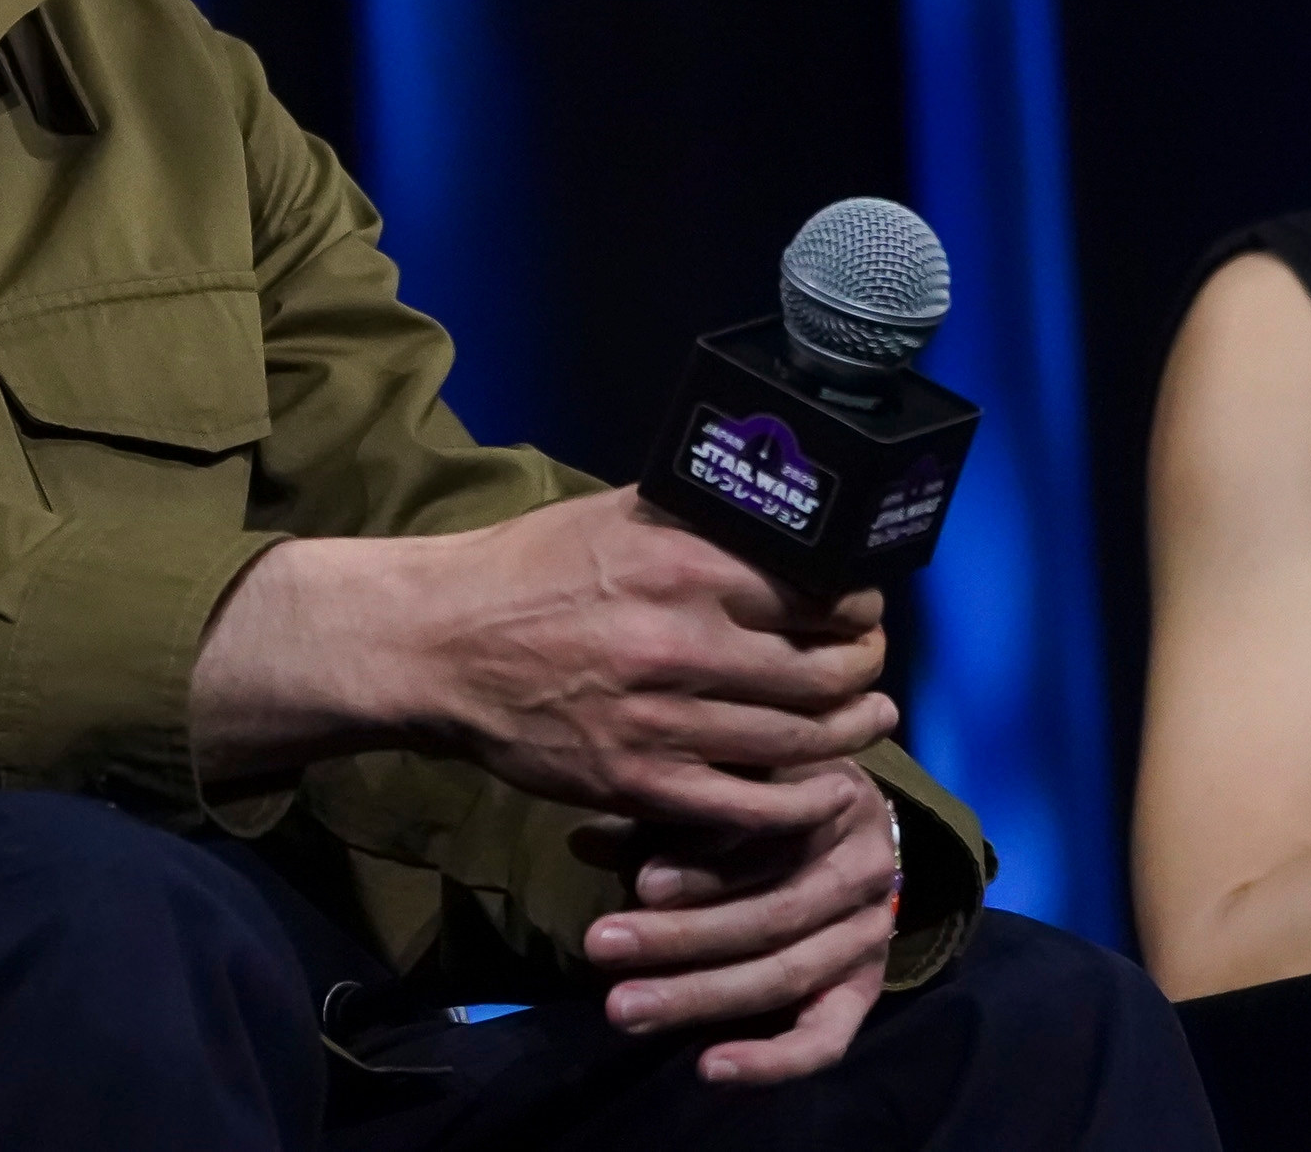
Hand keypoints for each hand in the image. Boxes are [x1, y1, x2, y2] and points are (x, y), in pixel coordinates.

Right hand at [190, 488, 895, 834]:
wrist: (438, 646)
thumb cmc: (527, 571)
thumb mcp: (614, 516)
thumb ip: (696, 518)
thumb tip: (777, 506)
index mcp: (680, 566)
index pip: (812, 590)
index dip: (856, 604)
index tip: (864, 607)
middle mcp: (679, 642)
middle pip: (819, 669)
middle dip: (864, 668)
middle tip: (872, 664)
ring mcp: (660, 719)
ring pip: (795, 739)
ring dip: (849, 732)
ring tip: (869, 718)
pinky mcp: (636, 781)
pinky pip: (743, 804)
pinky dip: (796, 802)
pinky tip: (820, 789)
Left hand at [576, 762, 897, 1084]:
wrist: (846, 832)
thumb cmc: (770, 799)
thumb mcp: (730, 792)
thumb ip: (672, 817)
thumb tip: (585, 841)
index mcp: (836, 806)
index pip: (772, 840)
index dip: (705, 867)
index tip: (640, 882)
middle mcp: (864, 873)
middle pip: (772, 916)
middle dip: (682, 936)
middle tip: (601, 947)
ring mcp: (867, 938)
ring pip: (783, 976)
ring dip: (699, 996)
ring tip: (625, 1007)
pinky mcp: (861, 995)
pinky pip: (823, 1040)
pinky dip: (769, 1062)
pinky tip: (709, 1068)